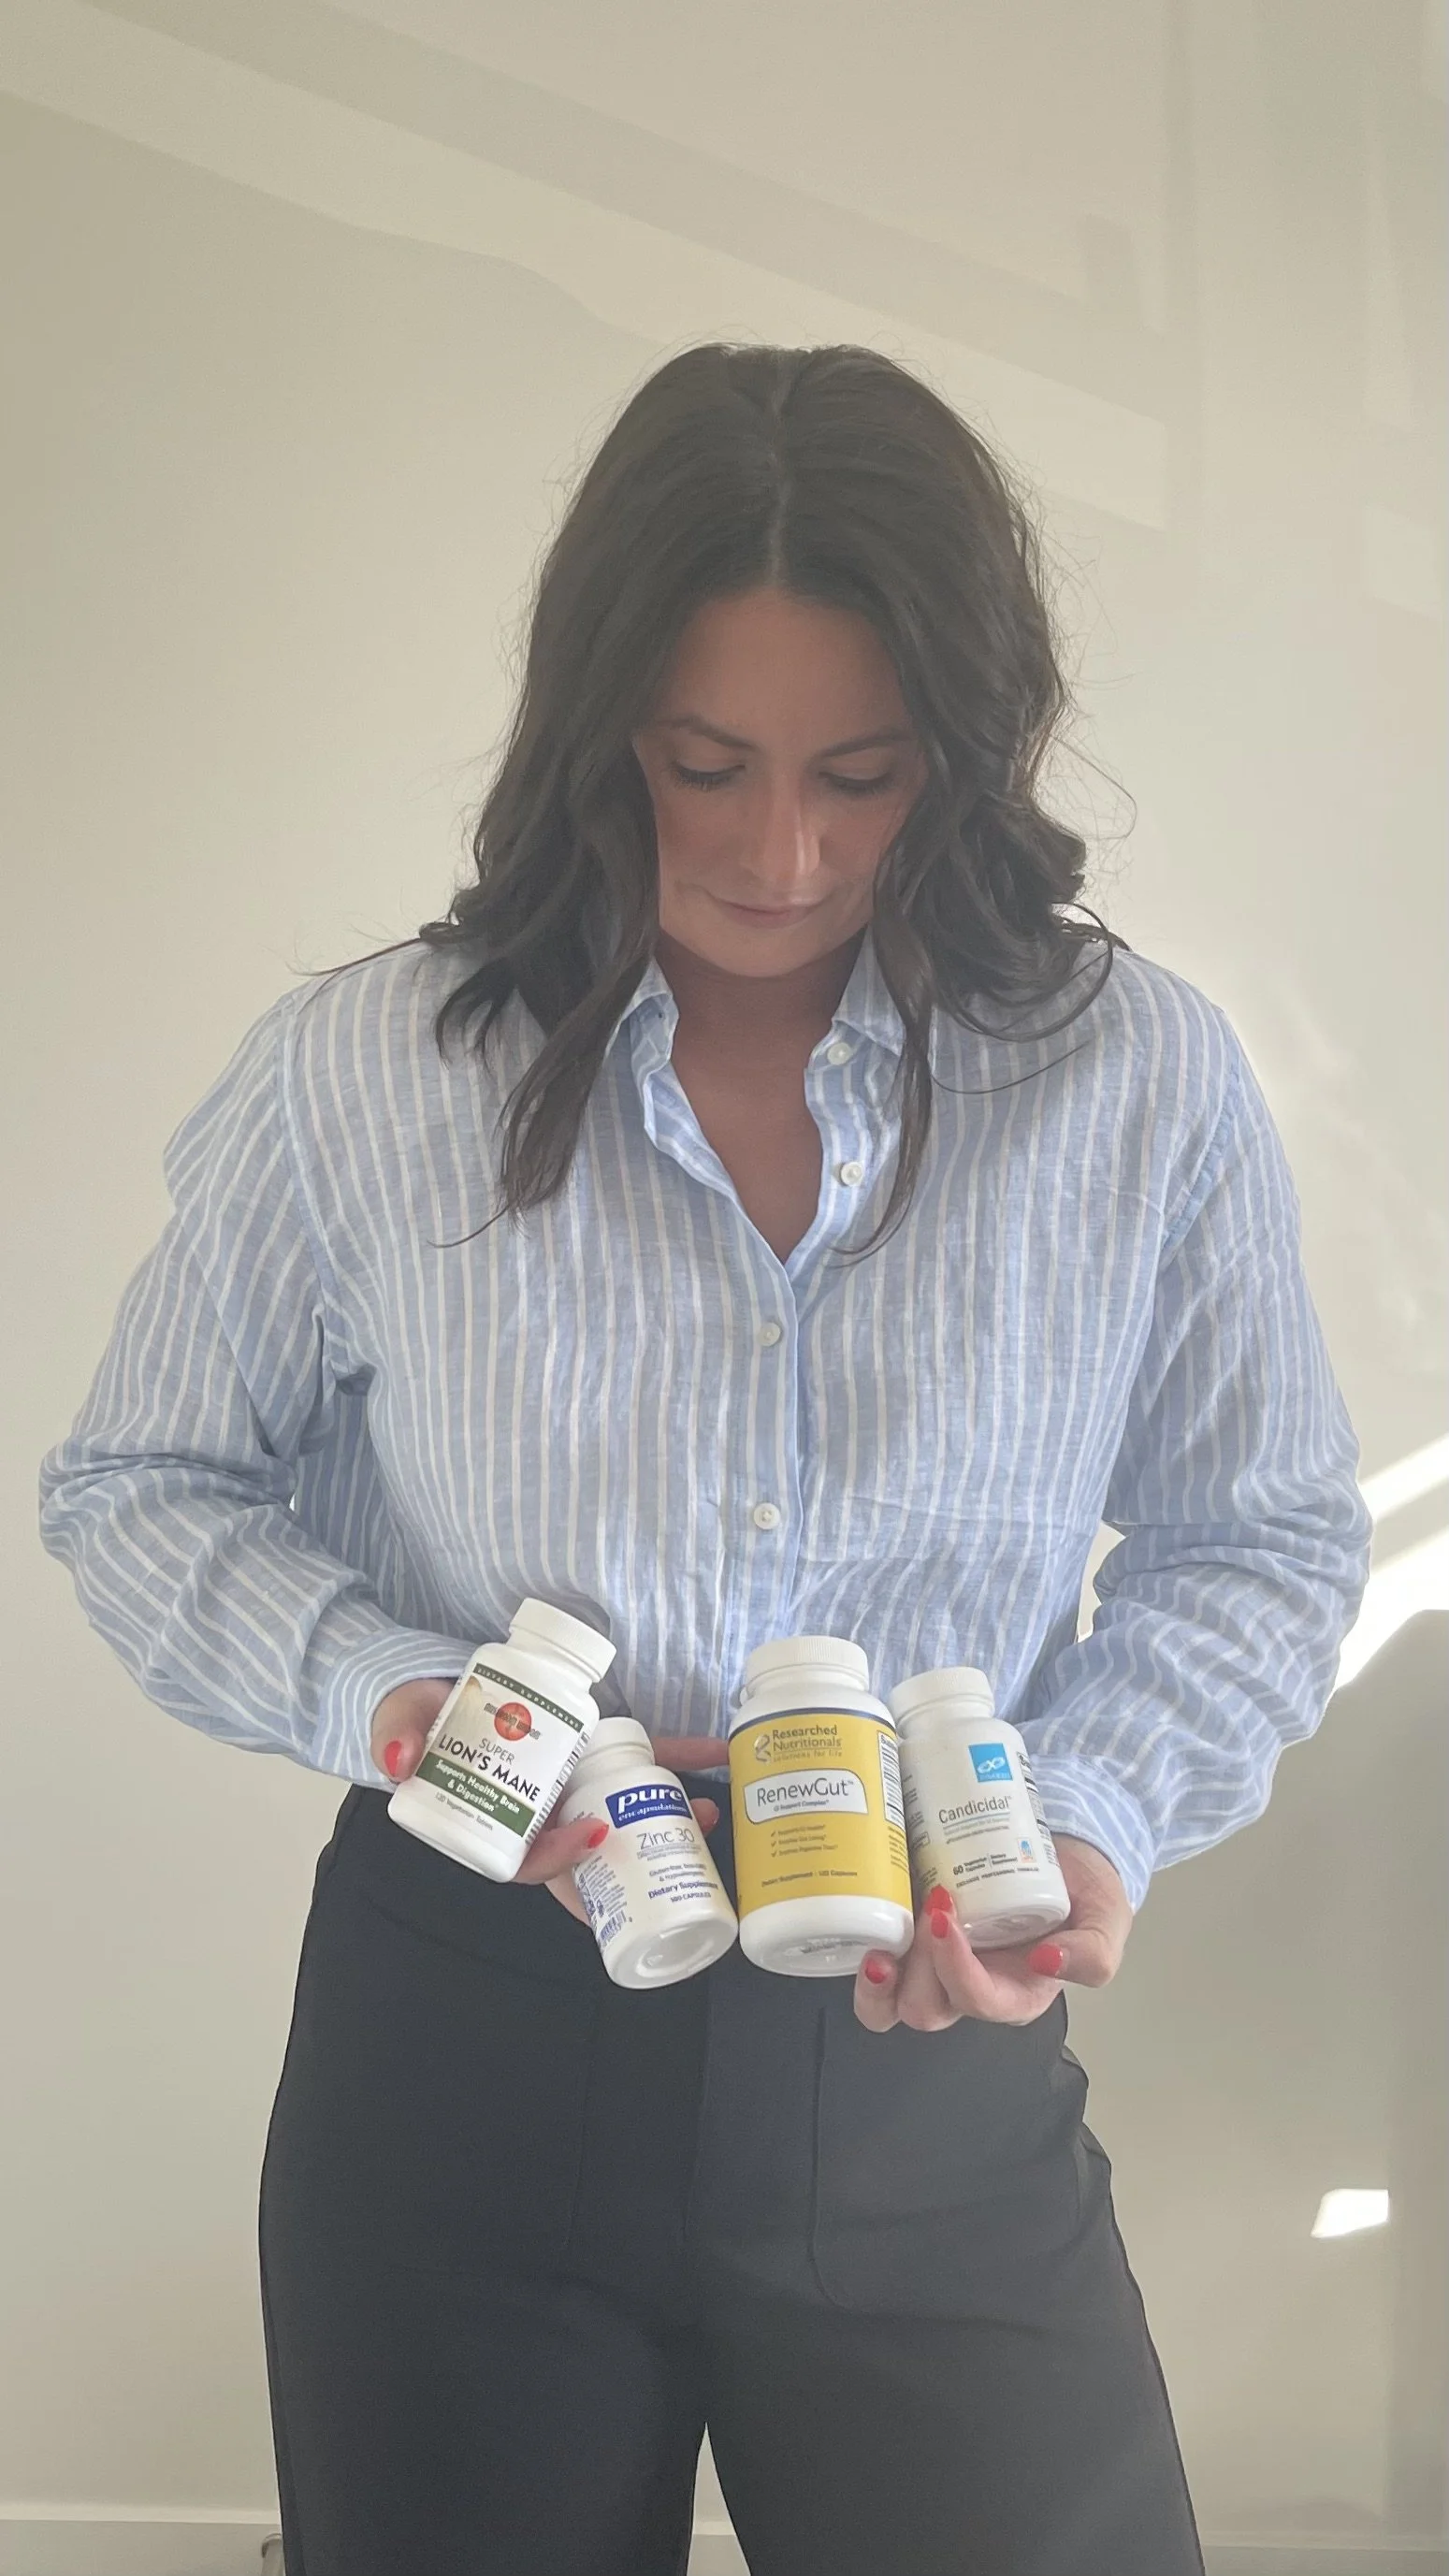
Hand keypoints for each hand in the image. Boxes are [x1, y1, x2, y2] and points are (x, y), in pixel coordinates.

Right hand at [371, 1684, 716, 1924]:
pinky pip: (633, 1765)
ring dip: (667, 1818)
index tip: (593, 1834)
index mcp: (495, 1824)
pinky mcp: (587, 1754)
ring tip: (710, 1812)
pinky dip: (672, 1763)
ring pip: (620, 1814)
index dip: (563, 1857)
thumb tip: (397, 1758)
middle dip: (640, 1857)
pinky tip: (712, 1756)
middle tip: (686, 1835)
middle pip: (591, 1852)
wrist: (433, 1686)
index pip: (532, 1861)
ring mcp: (567, 1788)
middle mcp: (538, 1814)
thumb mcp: (398, 1722)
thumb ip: (394, 1735)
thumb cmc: (416, 1719)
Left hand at [852, 1834, 1132, 2033]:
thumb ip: (1094, 1952)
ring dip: (875, 1977)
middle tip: (925, 1908)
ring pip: (889, 2002)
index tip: (946, 1916)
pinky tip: (864, 1913)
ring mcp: (931, 1962)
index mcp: (1014, 1993)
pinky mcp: (908, 1931)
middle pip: (925, 2009)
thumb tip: (1045, 1960)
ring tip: (877, 1937)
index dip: (956, 1969)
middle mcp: (966, 1985)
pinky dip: (860, 1946)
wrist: (1060, 1844)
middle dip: (917, 1968)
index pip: (978, 2000)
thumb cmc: (1085, 1890)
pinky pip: (874, 1959)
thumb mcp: (1106, 1919)